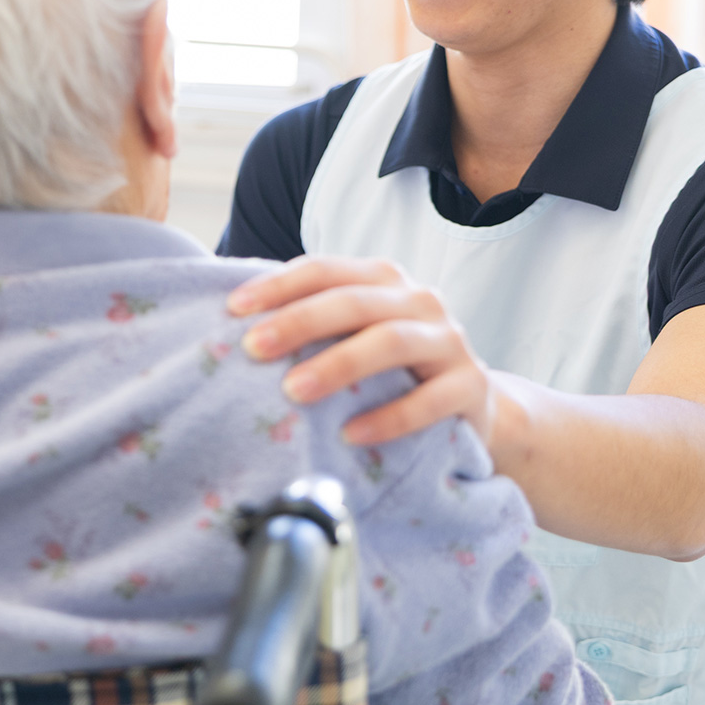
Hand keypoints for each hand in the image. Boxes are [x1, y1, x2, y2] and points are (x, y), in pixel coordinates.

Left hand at [229, 255, 498, 446]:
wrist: (472, 404)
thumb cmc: (394, 368)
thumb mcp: (357, 335)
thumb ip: (312, 323)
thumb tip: (232, 324)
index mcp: (383, 279)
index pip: (325, 270)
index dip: (279, 286)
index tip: (233, 309)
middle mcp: (419, 300)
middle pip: (354, 302)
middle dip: (299, 322)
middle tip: (253, 348)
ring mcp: (450, 340)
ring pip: (391, 342)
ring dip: (338, 365)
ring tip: (294, 390)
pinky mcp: (471, 386)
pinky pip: (430, 400)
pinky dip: (389, 418)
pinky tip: (351, 434)